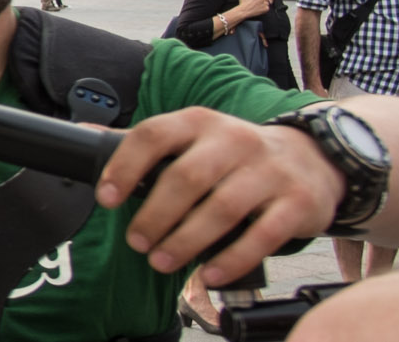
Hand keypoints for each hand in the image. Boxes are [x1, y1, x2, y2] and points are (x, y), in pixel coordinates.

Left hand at [95, 107, 344, 286]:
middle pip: (185, 178)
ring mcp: (269, 171)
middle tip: (136, 242)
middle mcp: (235, 140)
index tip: (106, 198)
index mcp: (200, 123)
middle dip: (154, 215)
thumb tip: (83, 137)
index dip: (124, 166)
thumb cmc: (236, 155)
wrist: (315, 159)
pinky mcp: (297, 202)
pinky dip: (232, 259)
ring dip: (185, 241)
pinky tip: (209, 274)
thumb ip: (145, 143)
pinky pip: (262, 236)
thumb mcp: (194, 137)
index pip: (154, 135)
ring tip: (161, 261)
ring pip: (221, 209)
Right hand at [233, 0, 271, 20]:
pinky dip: (265, 9)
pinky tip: (260, 9)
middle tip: (262, 1)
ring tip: (261, 6)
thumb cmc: (242, 3)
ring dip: (264, 4)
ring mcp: (264, 3)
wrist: (244, 11)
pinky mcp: (265, 9)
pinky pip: (267, 8)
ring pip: (267, 3)